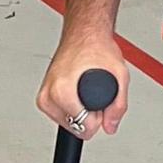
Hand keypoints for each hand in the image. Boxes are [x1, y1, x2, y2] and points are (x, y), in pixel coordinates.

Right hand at [36, 0, 128, 139]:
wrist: (83, 35)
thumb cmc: (96, 48)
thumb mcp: (119, 75)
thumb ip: (119, 105)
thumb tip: (110, 125)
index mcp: (62, 90)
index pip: (84, 127)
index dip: (100, 117)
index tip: (101, 101)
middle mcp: (49, 94)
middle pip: (76, 127)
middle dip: (89, 115)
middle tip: (92, 92)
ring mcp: (43, 96)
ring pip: (67, 124)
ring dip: (80, 112)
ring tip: (84, 90)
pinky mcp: (42, 97)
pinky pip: (60, 116)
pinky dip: (71, 109)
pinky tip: (77, 93)